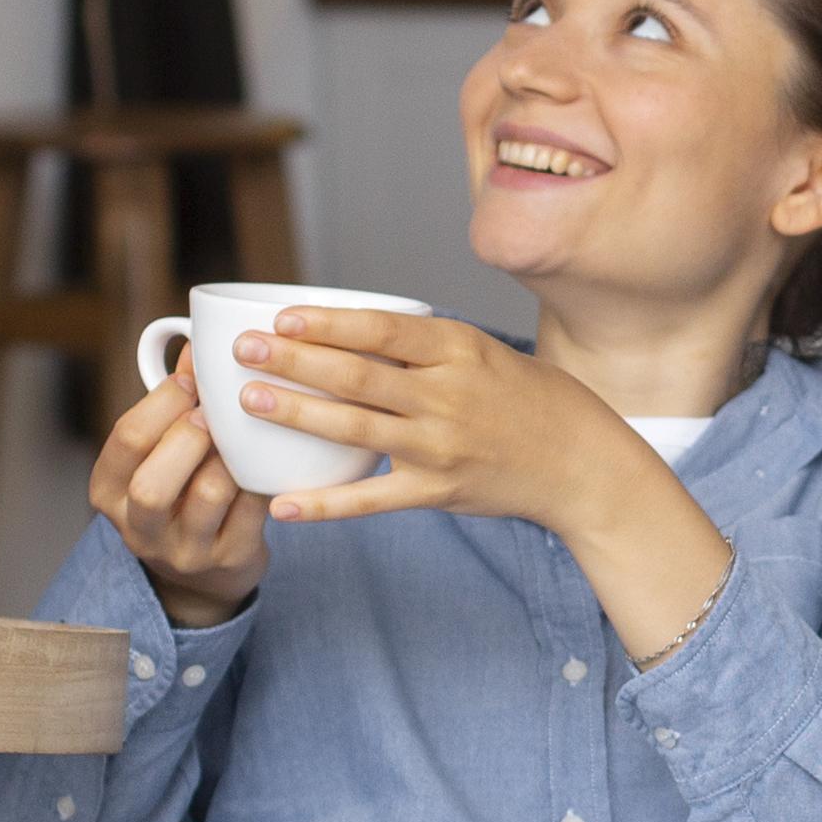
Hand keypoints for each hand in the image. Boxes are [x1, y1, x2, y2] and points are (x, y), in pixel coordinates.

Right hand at [91, 370, 267, 627]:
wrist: (203, 574)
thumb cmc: (180, 491)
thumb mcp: (158, 453)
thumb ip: (170, 404)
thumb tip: (197, 340)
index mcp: (109, 490)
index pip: (127, 439)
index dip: (164, 400)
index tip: (192, 376)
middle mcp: (138, 527)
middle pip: (152, 484)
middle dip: (188, 437)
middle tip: (214, 411)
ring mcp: (183, 551)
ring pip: (208, 496)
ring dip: (230, 456)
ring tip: (244, 433)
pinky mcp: (229, 560)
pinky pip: (251, 512)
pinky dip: (261, 478)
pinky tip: (269, 458)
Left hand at [231, 306, 659, 537]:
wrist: (578, 460)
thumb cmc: (524, 397)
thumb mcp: (481, 353)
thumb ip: (419, 346)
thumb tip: (344, 329)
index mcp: (458, 351)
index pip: (382, 330)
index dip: (328, 323)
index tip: (282, 316)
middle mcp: (447, 396)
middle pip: (357, 376)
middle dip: (294, 361)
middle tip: (243, 350)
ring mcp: (441, 447)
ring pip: (355, 428)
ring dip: (297, 414)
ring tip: (249, 400)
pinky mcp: (437, 491)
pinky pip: (371, 500)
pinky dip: (324, 504)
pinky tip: (281, 504)